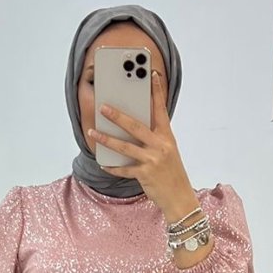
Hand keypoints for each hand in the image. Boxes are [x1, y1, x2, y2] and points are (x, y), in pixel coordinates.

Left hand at [88, 68, 195, 220]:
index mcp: (167, 137)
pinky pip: (123, 169)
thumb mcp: (167, 152)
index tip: (152, 74)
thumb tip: (130, 127)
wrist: (180, 198)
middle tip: (103, 107)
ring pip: (125, 146)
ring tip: (92, 131)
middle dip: (118, 116)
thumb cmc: (171, 173)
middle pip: (136, 126)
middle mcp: (161, 146)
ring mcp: (153, 160)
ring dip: (106, 139)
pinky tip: (103, 163)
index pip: (161, 109)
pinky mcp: (145, 174)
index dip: (157, 91)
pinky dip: (112, 167)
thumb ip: (153, 139)